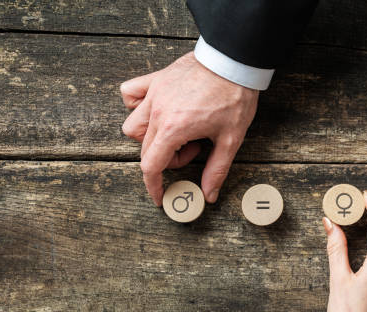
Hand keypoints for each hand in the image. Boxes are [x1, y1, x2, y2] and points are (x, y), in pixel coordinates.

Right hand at [120, 52, 259, 205]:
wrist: (234, 60)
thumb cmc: (235, 96)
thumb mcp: (231, 139)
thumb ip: (216, 169)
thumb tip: (209, 194)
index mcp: (174, 129)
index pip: (151, 166)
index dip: (154, 186)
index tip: (159, 196)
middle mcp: (158, 111)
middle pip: (146, 149)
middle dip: (167, 159)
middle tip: (193, 149)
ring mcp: (154, 93)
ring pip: (133, 125)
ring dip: (148, 137)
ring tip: (175, 132)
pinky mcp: (156, 79)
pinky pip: (130, 93)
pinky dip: (137, 105)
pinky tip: (157, 110)